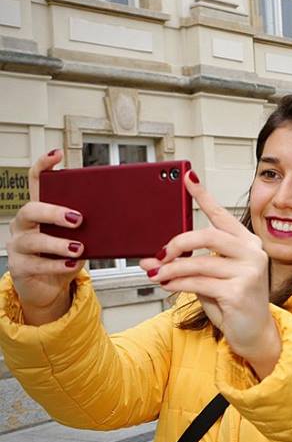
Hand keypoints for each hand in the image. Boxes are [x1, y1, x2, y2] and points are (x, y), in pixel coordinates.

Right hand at [7, 150, 85, 325]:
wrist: (51, 286)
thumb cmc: (66, 256)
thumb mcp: (81, 237)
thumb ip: (92, 225)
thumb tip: (122, 214)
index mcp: (40, 210)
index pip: (36, 181)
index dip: (44, 166)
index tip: (58, 155)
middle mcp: (25, 224)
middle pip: (31, 209)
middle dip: (55, 212)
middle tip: (78, 218)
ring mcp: (19, 245)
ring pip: (33, 239)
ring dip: (59, 243)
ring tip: (79, 247)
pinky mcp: (19, 266)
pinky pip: (36, 264)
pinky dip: (57, 265)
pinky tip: (71, 264)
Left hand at [140, 171, 279, 378]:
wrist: (254, 333)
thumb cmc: (234, 304)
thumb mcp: (209, 279)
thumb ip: (187, 265)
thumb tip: (153, 260)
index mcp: (246, 243)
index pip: (221, 215)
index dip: (203, 195)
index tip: (188, 178)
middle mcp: (252, 252)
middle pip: (208, 235)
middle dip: (179, 242)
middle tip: (161, 253)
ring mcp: (249, 271)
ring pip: (199, 261)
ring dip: (171, 269)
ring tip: (157, 274)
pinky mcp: (239, 291)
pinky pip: (198, 282)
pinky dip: (177, 283)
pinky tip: (168, 285)